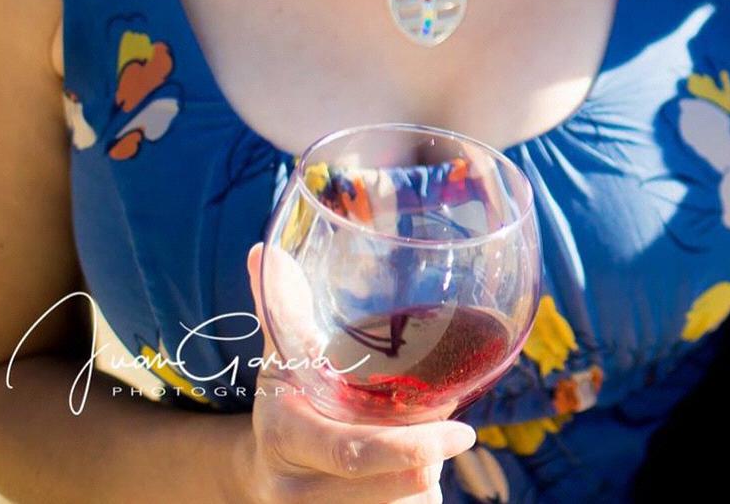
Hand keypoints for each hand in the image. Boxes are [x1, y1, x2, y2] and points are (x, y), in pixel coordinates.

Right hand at [238, 244, 475, 502]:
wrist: (265, 474)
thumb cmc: (292, 402)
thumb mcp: (285, 359)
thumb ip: (285, 309)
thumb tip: (263, 249)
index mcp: (285, 438)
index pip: (350, 454)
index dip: (406, 451)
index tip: (465, 433)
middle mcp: (293, 492)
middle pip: (382, 494)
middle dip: (424, 472)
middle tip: (454, 439)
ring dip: (422, 490)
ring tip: (424, 457)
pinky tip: (414, 484)